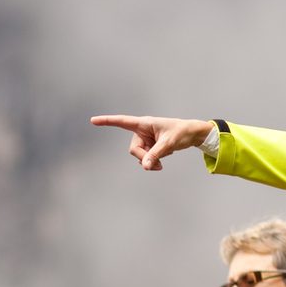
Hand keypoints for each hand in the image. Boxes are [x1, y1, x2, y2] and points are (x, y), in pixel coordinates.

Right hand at [88, 114, 215, 171]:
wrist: (191, 134)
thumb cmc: (181, 133)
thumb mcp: (169, 144)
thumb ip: (155, 155)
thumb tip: (145, 166)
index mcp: (144, 123)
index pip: (122, 122)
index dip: (107, 122)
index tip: (94, 120)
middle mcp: (142, 131)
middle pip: (134, 149)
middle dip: (144, 158)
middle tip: (157, 165)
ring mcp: (145, 139)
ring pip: (139, 156)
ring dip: (149, 162)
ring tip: (162, 164)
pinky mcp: (149, 146)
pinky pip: (145, 158)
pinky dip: (152, 162)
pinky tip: (162, 160)